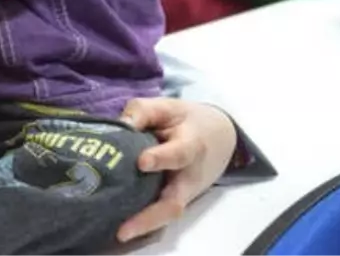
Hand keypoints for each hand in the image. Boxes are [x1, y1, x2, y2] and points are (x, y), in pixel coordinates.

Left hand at [115, 98, 237, 242]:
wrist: (219, 137)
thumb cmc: (187, 121)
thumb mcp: (168, 106)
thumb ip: (143, 111)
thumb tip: (119, 126)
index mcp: (191, 146)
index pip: (179, 154)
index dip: (162, 158)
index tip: (142, 162)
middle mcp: (188, 177)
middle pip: (174, 202)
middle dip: (150, 216)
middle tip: (124, 227)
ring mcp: (183, 193)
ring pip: (167, 215)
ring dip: (144, 225)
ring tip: (120, 232)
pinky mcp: (174, 200)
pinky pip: (160, 214)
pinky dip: (143, 222)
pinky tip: (120, 227)